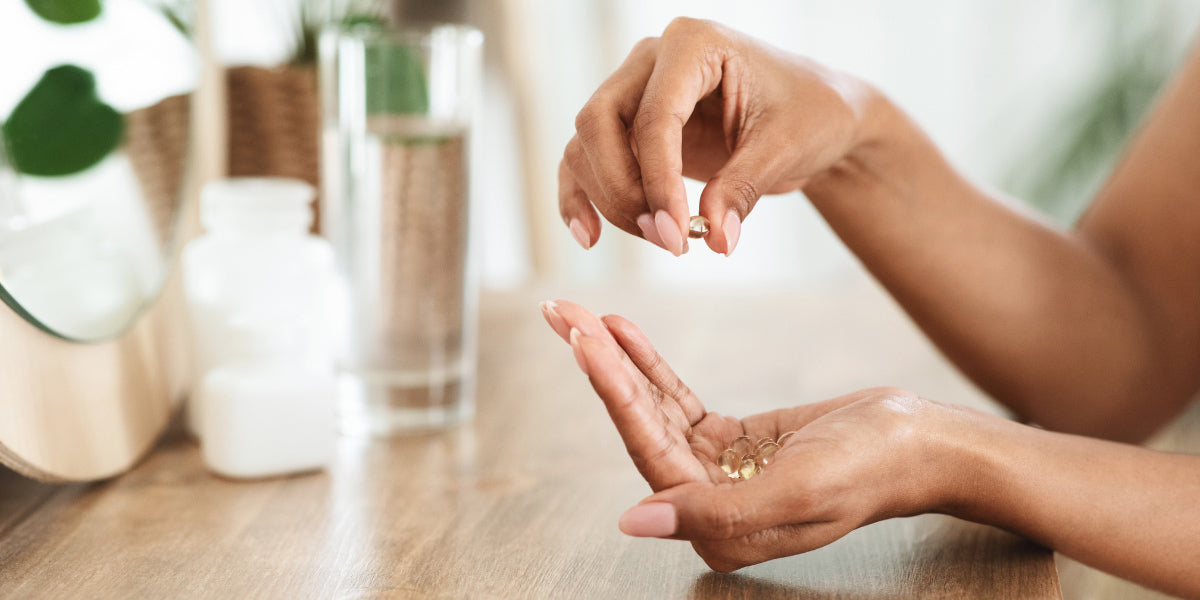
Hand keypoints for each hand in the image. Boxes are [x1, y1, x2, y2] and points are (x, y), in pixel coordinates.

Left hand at [540, 299, 969, 571]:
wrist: (919, 444)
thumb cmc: (870, 470)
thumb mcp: (798, 490)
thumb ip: (715, 512)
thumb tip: (634, 521)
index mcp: (718, 528)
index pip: (648, 451)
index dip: (612, 393)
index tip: (581, 341)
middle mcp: (708, 505)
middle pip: (638, 426)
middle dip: (599, 368)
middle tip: (562, 315)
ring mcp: (717, 471)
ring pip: (652, 409)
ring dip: (617, 361)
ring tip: (582, 313)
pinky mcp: (731, 441)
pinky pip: (678, 400)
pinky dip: (650, 365)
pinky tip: (623, 333)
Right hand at [559, 17, 874, 255]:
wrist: (816, 116)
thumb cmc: (809, 114)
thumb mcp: (785, 149)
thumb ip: (743, 189)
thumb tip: (717, 240)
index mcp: (695, 44)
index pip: (654, 115)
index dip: (658, 181)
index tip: (676, 234)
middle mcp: (652, 60)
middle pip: (599, 123)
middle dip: (624, 191)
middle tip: (667, 240)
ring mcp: (634, 90)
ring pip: (587, 145)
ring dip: (612, 200)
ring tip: (663, 240)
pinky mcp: (628, 127)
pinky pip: (586, 159)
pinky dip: (582, 197)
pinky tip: (590, 236)